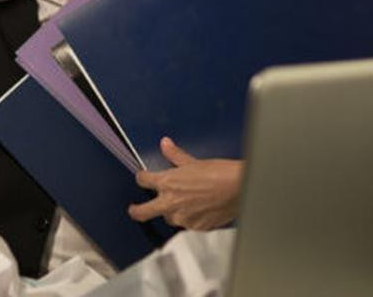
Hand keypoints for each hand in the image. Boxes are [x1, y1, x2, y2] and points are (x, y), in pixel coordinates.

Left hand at [128, 136, 242, 229]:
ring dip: (171, 212)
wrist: (238, 188)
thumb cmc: (218, 173)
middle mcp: (170, 203)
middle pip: (142, 212)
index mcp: (167, 183)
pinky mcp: (196, 227)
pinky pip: (187, 224)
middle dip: (136, 211)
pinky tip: (200, 209)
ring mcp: (183, 218)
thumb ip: (175, 155)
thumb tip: (165, 144)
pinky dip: (190, 217)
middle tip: (134, 209)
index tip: (143, 178)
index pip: (143, 181)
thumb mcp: (193, 161)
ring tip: (183, 204)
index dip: (142, 177)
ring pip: (169, 218)